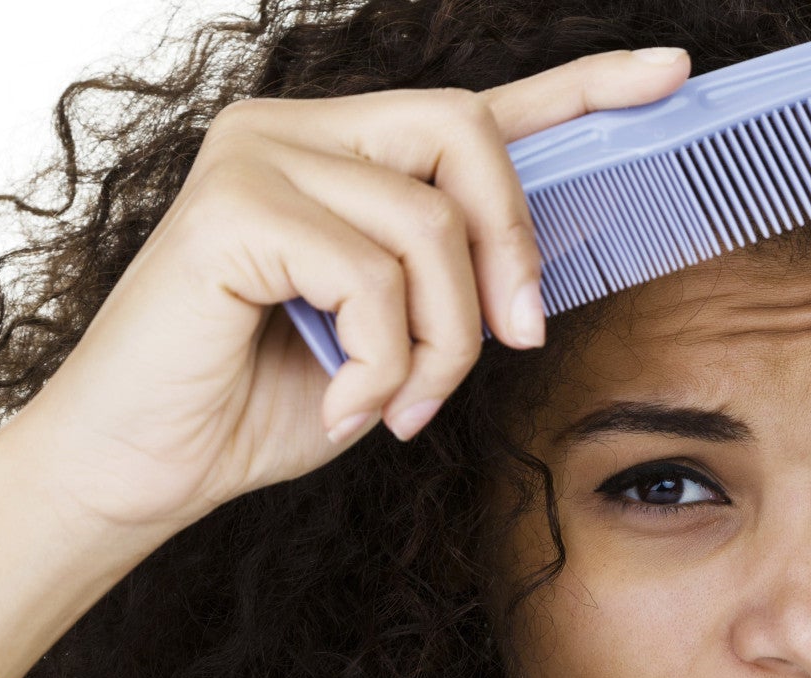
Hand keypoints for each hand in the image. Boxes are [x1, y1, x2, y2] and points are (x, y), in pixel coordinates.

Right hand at [0, 47, 691, 532]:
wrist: (141, 471)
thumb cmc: (260, 405)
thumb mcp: (390, 340)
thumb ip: (451, 285)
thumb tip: (534, 277)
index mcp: (340, 151)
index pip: (477, 108)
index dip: (580, 90)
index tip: (670, 74)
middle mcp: (294, 130)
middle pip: (465, 132)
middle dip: (510, 248)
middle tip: (517, 339)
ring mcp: (255, 155)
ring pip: (427, 223)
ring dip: (441, 338)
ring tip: (403, 402)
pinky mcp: (226, 205)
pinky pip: (369, 274)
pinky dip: (381, 360)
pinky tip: (350, 404)